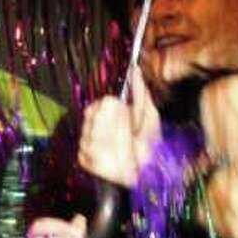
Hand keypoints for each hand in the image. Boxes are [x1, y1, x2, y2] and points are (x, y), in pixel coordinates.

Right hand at [78, 70, 160, 186]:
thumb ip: (140, 90)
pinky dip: (101, 154)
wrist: (151, 169)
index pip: (96, 104)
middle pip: (90, 117)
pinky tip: (114, 156)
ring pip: (87, 134)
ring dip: (107, 140)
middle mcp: (95, 128)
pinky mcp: (86, 160)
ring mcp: (89, 144)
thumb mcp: (148, 112)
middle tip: (124, 132)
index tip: (123, 114)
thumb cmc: (151, 140)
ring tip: (122, 146)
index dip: (109, 108)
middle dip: (108, 124)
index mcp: (107, 114)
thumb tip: (136, 69)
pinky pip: (86, 152)